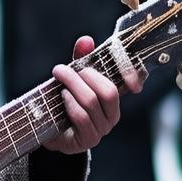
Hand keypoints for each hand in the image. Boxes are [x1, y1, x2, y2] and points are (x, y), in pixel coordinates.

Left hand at [43, 35, 141, 155]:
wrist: (49, 132)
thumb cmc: (65, 102)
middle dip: (85, 77)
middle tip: (63, 70)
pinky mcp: (87, 140)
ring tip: (59, 82)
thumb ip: (81, 59)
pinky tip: (62, 97)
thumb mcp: (73, 79)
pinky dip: (70, 104)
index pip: (130, 85)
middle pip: (107, 92)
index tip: (124, 67)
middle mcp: (112, 116)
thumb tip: (86, 40)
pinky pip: (81, 118)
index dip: (131, 74)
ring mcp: (101, 130)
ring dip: (72, 88)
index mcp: (113, 99)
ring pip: (91, 103)